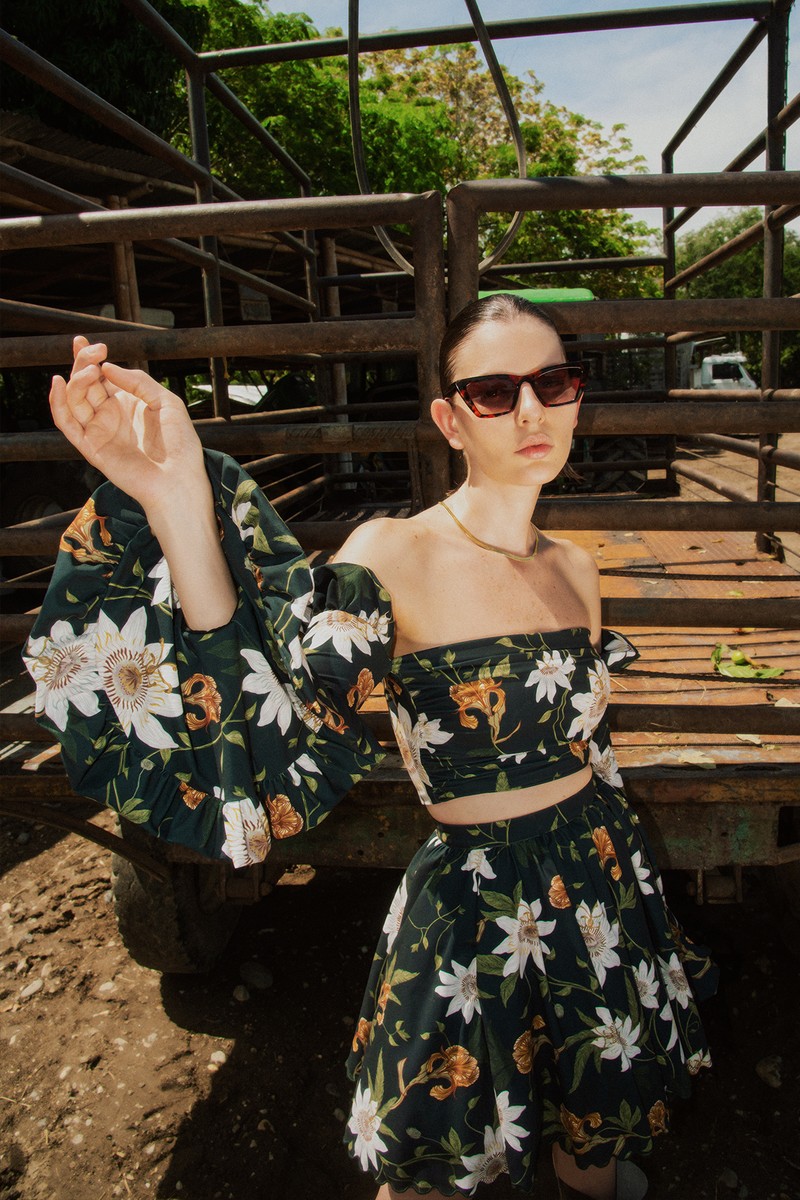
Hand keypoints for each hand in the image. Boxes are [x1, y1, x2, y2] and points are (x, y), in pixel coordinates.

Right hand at [50, 336, 204, 513]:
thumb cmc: (179, 444)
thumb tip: (106, 368)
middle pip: (84, 384)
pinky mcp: (91, 448)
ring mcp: (99, 431)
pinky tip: (59, 383)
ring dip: (76, 380)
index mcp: (126, 404)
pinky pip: (67, 424)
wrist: (180, 479)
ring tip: (90, 370)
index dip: (88, 358)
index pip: (99, 377)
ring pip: (74, 400)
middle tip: (94, 350)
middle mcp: (109, 416)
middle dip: (83, 363)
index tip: (83, 340)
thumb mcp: (166, 401)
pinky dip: (58, 404)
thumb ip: (138, 381)